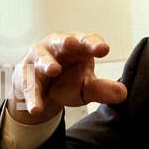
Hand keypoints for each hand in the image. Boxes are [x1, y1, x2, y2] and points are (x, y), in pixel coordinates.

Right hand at [7, 31, 128, 125]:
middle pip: (62, 41)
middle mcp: (56, 47)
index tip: (104, 49)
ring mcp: (38, 59)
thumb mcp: (87, 87)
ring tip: (53, 70)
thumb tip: (123, 93)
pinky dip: (33, 97)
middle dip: (67, 41)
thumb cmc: (69, 82)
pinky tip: (36, 109)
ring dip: (47, 63)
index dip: (94, 43)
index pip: (87, 40)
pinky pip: (29, 86)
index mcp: (77, 47)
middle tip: (73, 43)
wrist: (42, 93)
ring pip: (42, 59)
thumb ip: (103, 89)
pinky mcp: (25, 75)